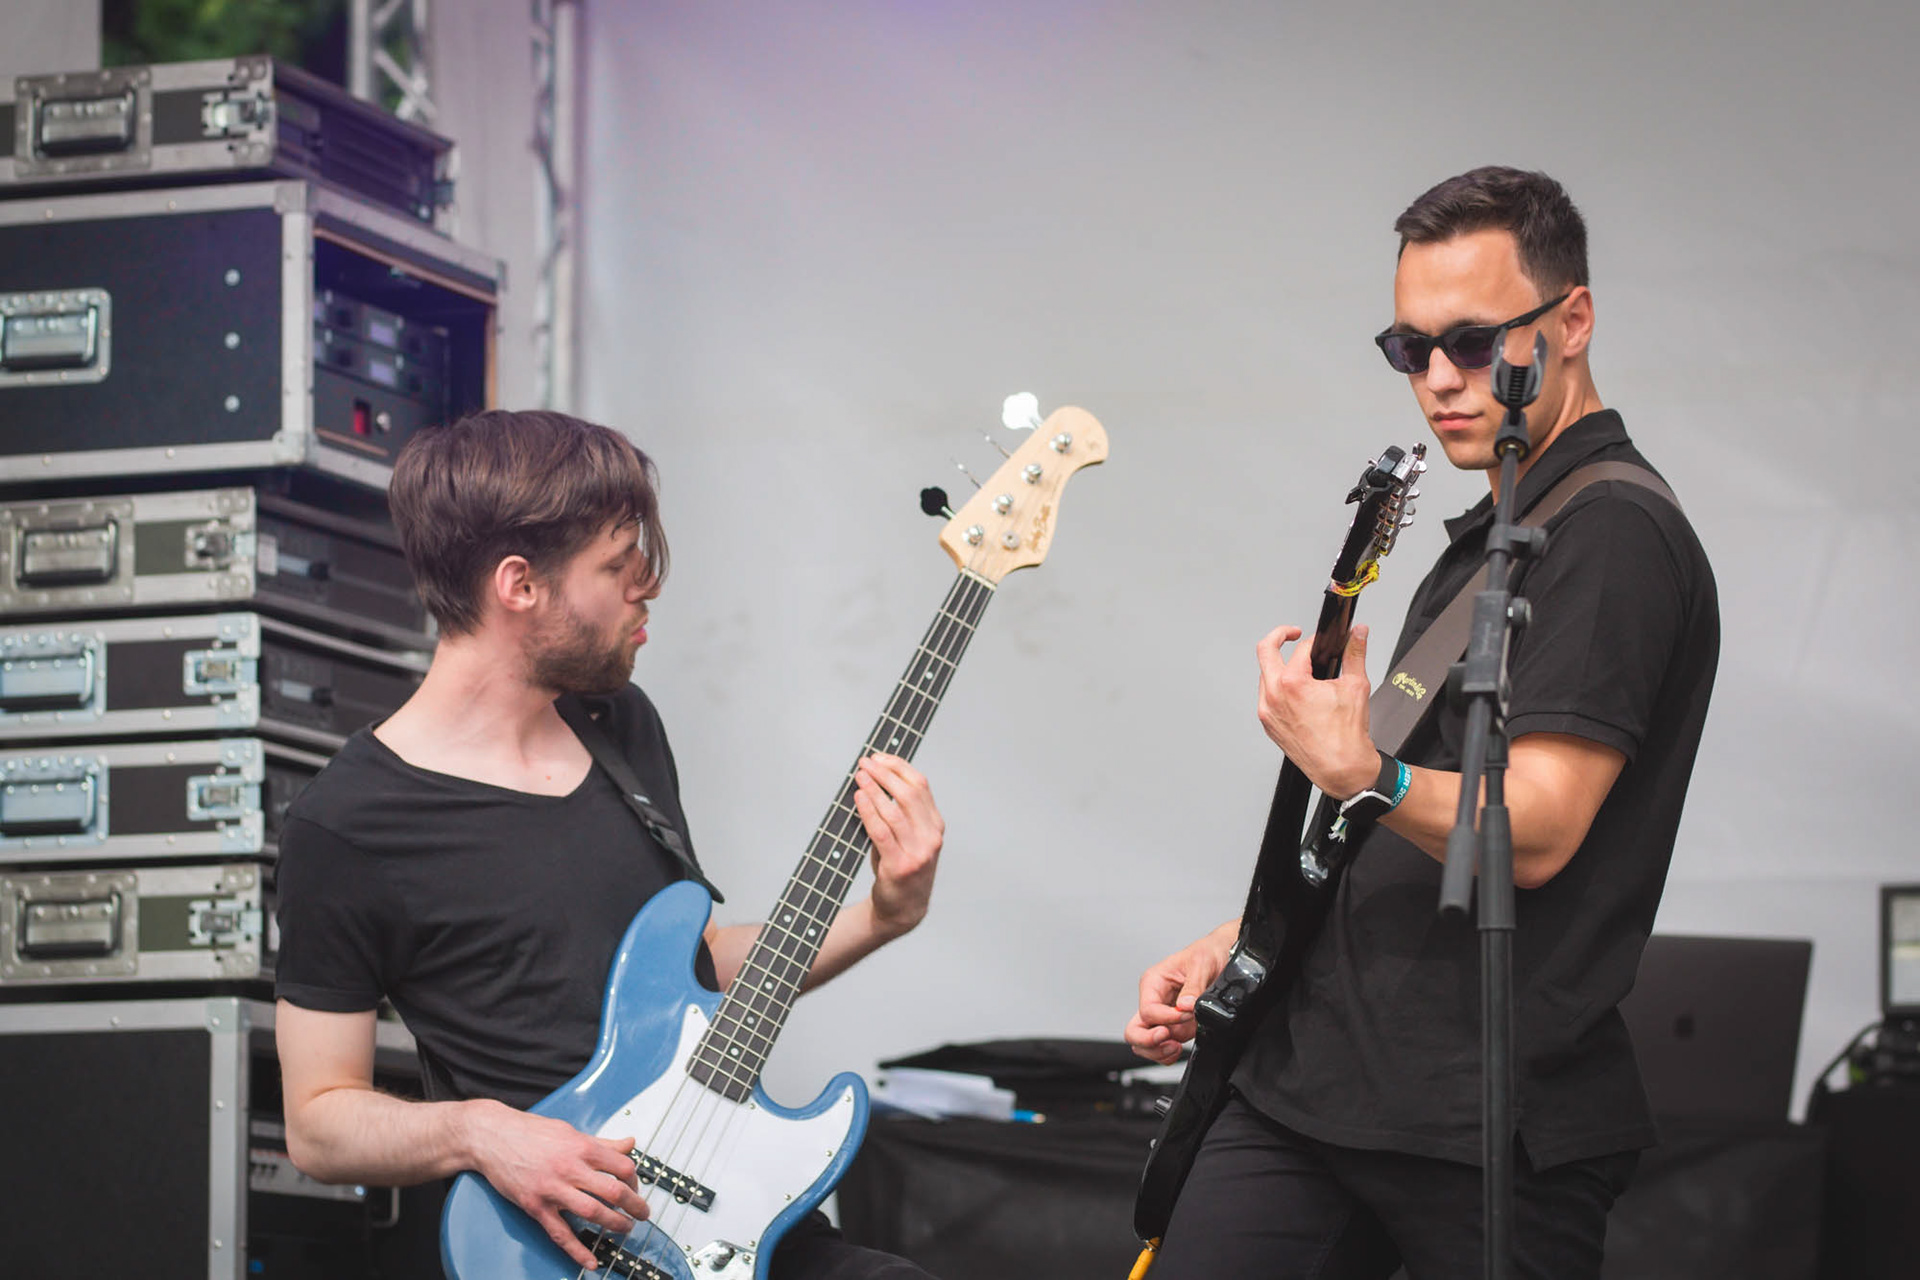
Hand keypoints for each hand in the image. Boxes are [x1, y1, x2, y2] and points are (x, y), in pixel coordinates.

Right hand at [463, 1100, 650, 1270]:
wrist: (492, 1136)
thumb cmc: (529, 1132)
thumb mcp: (570, 1131)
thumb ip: (602, 1142)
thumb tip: (629, 1144)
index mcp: (582, 1147)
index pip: (623, 1166)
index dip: (635, 1180)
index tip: (635, 1187)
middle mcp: (570, 1168)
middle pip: (614, 1191)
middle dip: (635, 1206)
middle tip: (643, 1214)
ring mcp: (553, 1189)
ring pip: (593, 1212)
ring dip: (614, 1224)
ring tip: (625, 1229)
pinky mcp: (536, 1206)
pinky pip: (560, 1233)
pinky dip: (577, 1250)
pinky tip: (590, 1260)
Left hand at [851, 753, 942, 937]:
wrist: (903, 908)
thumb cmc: (901, 867)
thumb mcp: (909, 836)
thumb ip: (900, 812)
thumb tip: (874, 778)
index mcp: (935, 825)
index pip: (920, 785)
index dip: (898, 767)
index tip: (879, 757)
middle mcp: (931, 837)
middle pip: (909, 794)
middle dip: (884, 773)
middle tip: (865, 763)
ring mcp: (918, 852)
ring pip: (894, 811)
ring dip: (874, 789)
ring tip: (859, 776)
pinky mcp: (900, 866)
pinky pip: (882, 831)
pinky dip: (869, 811)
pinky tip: (859, 798)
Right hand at [1124, 922, 1238, 1063]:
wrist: (1225, 955)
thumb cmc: (1208, 953)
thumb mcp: (1202, 963)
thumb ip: (1193, 986)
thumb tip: (1185, 1006)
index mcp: (1153, 983)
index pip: (1148, 1011)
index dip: (1166, 1019)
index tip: (1186, 1015)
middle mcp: (1155, 1000)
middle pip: (1135, 1030)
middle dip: (1150, 1041)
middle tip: (1170, 1042)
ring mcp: (1164, 1016)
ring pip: (1145, 1044)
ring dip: (1158, 1051)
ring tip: (1177, 1047)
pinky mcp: (1176, 1026)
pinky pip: (1161, 1048)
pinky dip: (1166, 1055)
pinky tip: (1179, 1049)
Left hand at [1255, 623, 1380, 800]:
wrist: (1341, 768)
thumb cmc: (1346, 735)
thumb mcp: (1356, 685)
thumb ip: (1355, 653)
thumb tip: (1358, 634)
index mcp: (1292, 684)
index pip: (1301, 649)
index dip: (1315, 641)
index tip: (1322, 642)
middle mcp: (1273, 696)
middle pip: (1265, 651)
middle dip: (1279, 636)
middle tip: (1293, 634)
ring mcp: (1268, 711)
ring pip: (1264, 675)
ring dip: (1279, 666)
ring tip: (1299, 668)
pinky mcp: (1268, 724)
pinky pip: (1266, 697)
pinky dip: (1278, 688)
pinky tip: (1296, 693)